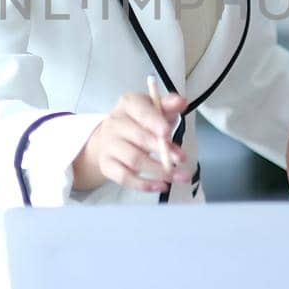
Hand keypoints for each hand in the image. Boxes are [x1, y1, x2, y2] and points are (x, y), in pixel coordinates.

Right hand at [71, 91, 188, 192]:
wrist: (111, 138)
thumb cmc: (140, 122)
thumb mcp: (155, 109)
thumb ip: (168, 106)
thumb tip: (181, 102)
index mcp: (128, 104)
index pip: (140, 111)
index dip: (154, 121)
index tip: (167, 132)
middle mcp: (114, 122)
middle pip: (139, 138)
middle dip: (163, 150)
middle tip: (181, 159)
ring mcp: (108, 145)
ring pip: (134, 160)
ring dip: (159, 170)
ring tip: (180, 176)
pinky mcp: (107, 165)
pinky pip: (125, 178)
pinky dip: (144, 184)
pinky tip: (162, 186)